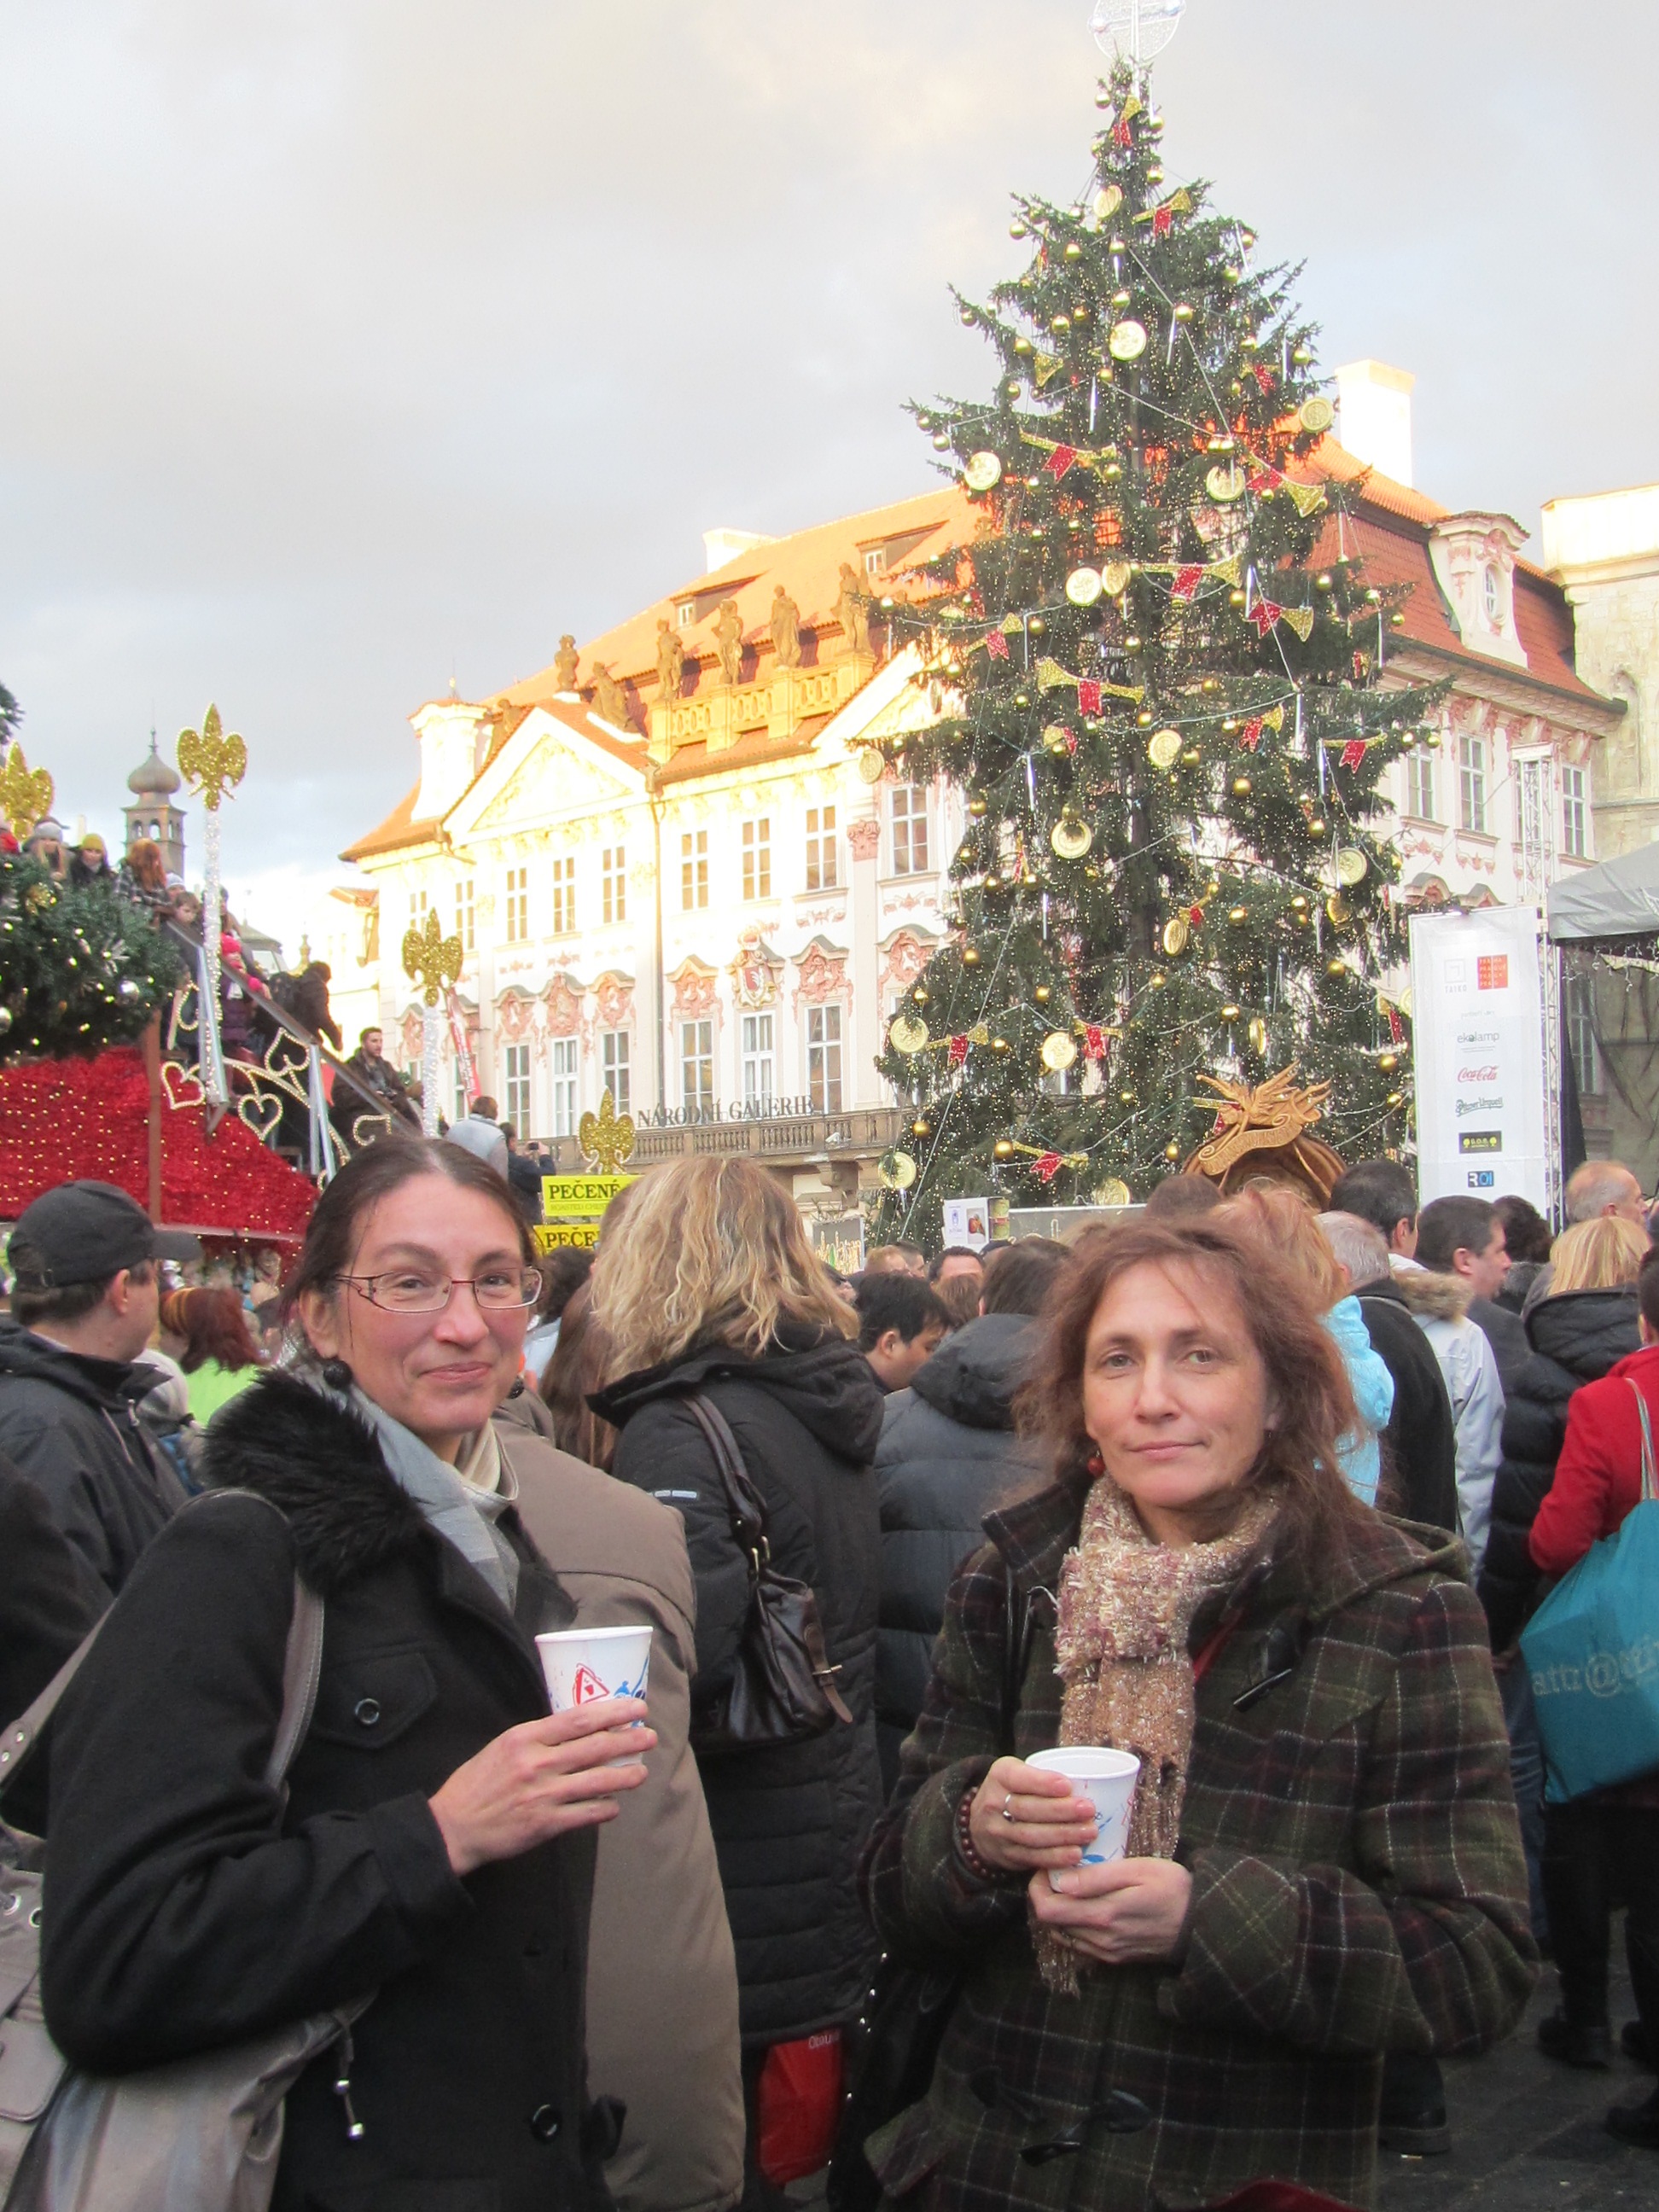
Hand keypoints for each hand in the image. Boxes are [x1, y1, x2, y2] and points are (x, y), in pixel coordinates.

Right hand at [428, 1697, 653, 1876]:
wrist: (454, 1826)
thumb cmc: (477, 1782)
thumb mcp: (503, 1745)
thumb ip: (538, 1737)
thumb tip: (578, 1729)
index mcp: (525, 1738)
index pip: (579, 1719)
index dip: (613, 1712)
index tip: (636, 1707)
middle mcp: (537, 1763)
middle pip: (595, 1747)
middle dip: (628, 1740)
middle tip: (650, 1736)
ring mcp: (543, 1795)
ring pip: (597, 1781)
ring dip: (625, 1776)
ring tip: (642, 1772)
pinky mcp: (545, 1824)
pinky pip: (586, 1814)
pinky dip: (605, 1808)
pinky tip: (614, 1804)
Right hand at [967, 1756, 1100, 1874]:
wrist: (981, 1825)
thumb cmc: (1014, 1792)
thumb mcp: (1018, 1773)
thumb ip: (1042, 1775)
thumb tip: (1091, 1781)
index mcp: (1000, 1776)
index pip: (1018, 1778)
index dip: (1042, 1783)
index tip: (1068, 1785)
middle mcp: (994, 1804)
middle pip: (1027, 1809)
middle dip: (1061, 1811)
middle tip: (1089, 1810)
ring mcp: (999, 1832)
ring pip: (1031, 1836)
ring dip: (1063, 1835)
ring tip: (1089, 1832)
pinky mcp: (1008, 1855)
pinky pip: (1033, 1857)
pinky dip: (1055, 1857)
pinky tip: (1075, 1854)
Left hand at [1027, 1856, 1192, 1965]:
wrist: (1201, 1924)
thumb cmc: (1172, 1888)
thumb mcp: (1137, 1871)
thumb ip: (1097, 1878)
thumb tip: (1060, 1881)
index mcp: (1103, 1915)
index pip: (1047, 1910)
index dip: (1038, 1887)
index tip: (1048, 1867)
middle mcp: (1100, 1939)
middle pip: (1051, 1923)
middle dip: (1046, 1896)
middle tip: (1058, 1873)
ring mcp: (1107, 1952)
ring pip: (1064, 1934)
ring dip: (1059, 1911)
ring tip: (1072, 1887)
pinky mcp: (1115, 1958)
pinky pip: (1080, 1944)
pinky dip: (1073, 1925)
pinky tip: (1086, 1905)